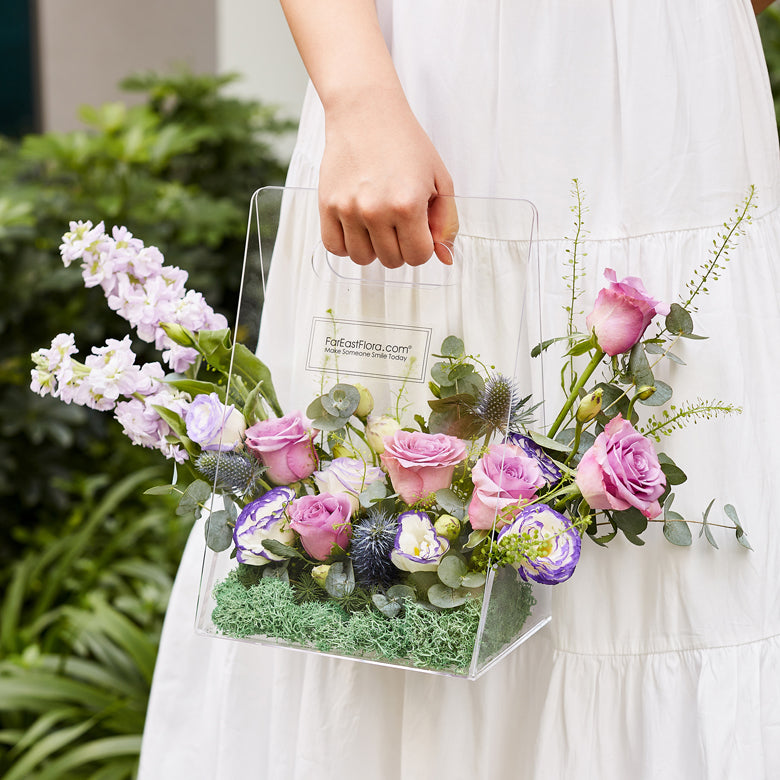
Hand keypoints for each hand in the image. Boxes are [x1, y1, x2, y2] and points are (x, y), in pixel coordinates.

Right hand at [318, 91, 457, 267]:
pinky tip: (357, 227)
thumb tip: (445, 258)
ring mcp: (348, 209)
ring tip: (377, 223)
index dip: (423, 246)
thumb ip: (447, 223)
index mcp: (408, 204)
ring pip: (363, 259)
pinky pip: (335, 248)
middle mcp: (375, 210)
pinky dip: (347, 244)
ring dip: (373, 248)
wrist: (366, 112)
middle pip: (392, 260)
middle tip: (399, 221)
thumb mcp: (440, 179)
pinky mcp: (326, 205)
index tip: (419, 229)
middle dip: (400, 247)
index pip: (419, 256)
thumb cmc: (405, 143)